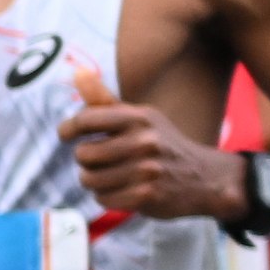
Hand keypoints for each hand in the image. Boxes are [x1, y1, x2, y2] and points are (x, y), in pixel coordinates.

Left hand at [58, 63, 232, 219]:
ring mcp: (146, 169)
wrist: (204, 177)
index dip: (68, 129)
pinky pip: (102, 199)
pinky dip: (107, 198)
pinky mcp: (146, 195)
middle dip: (86, 161)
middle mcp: (143, 141)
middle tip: (103, 161)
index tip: (66, 134)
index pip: (85, 119)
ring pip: (89, 180)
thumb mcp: (138, 117)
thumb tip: (77, 70)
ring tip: (113, 176)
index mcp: (139, 117)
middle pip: (82, 154)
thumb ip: (103, 99)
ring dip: (95, 181)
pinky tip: (123, 191)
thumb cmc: (160, 143)